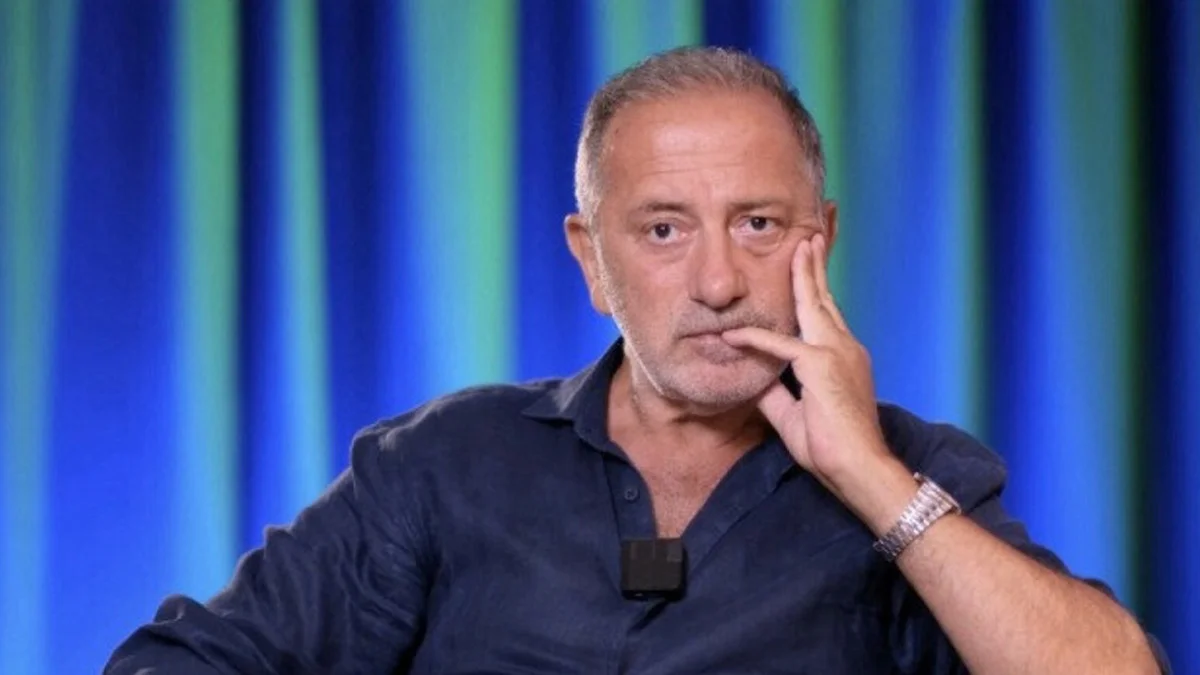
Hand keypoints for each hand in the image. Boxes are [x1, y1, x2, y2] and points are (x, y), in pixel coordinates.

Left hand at [722, 234, 892, 495]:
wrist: (860, 469)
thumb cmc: (833, 449)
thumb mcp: (794, 415)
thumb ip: (776, 391)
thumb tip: (754, 377)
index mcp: (843, 357)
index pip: (828, 316)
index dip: (818, 293)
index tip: (812, 273)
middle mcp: (845, 348)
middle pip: (825, 299)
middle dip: (815, 267)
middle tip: (809, 239)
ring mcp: (836, 353)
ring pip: (813, 305)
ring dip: (802, 274)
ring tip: (798, 245)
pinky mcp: (821, 366)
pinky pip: (779, 346)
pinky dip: (754, 339)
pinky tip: (732, 334)